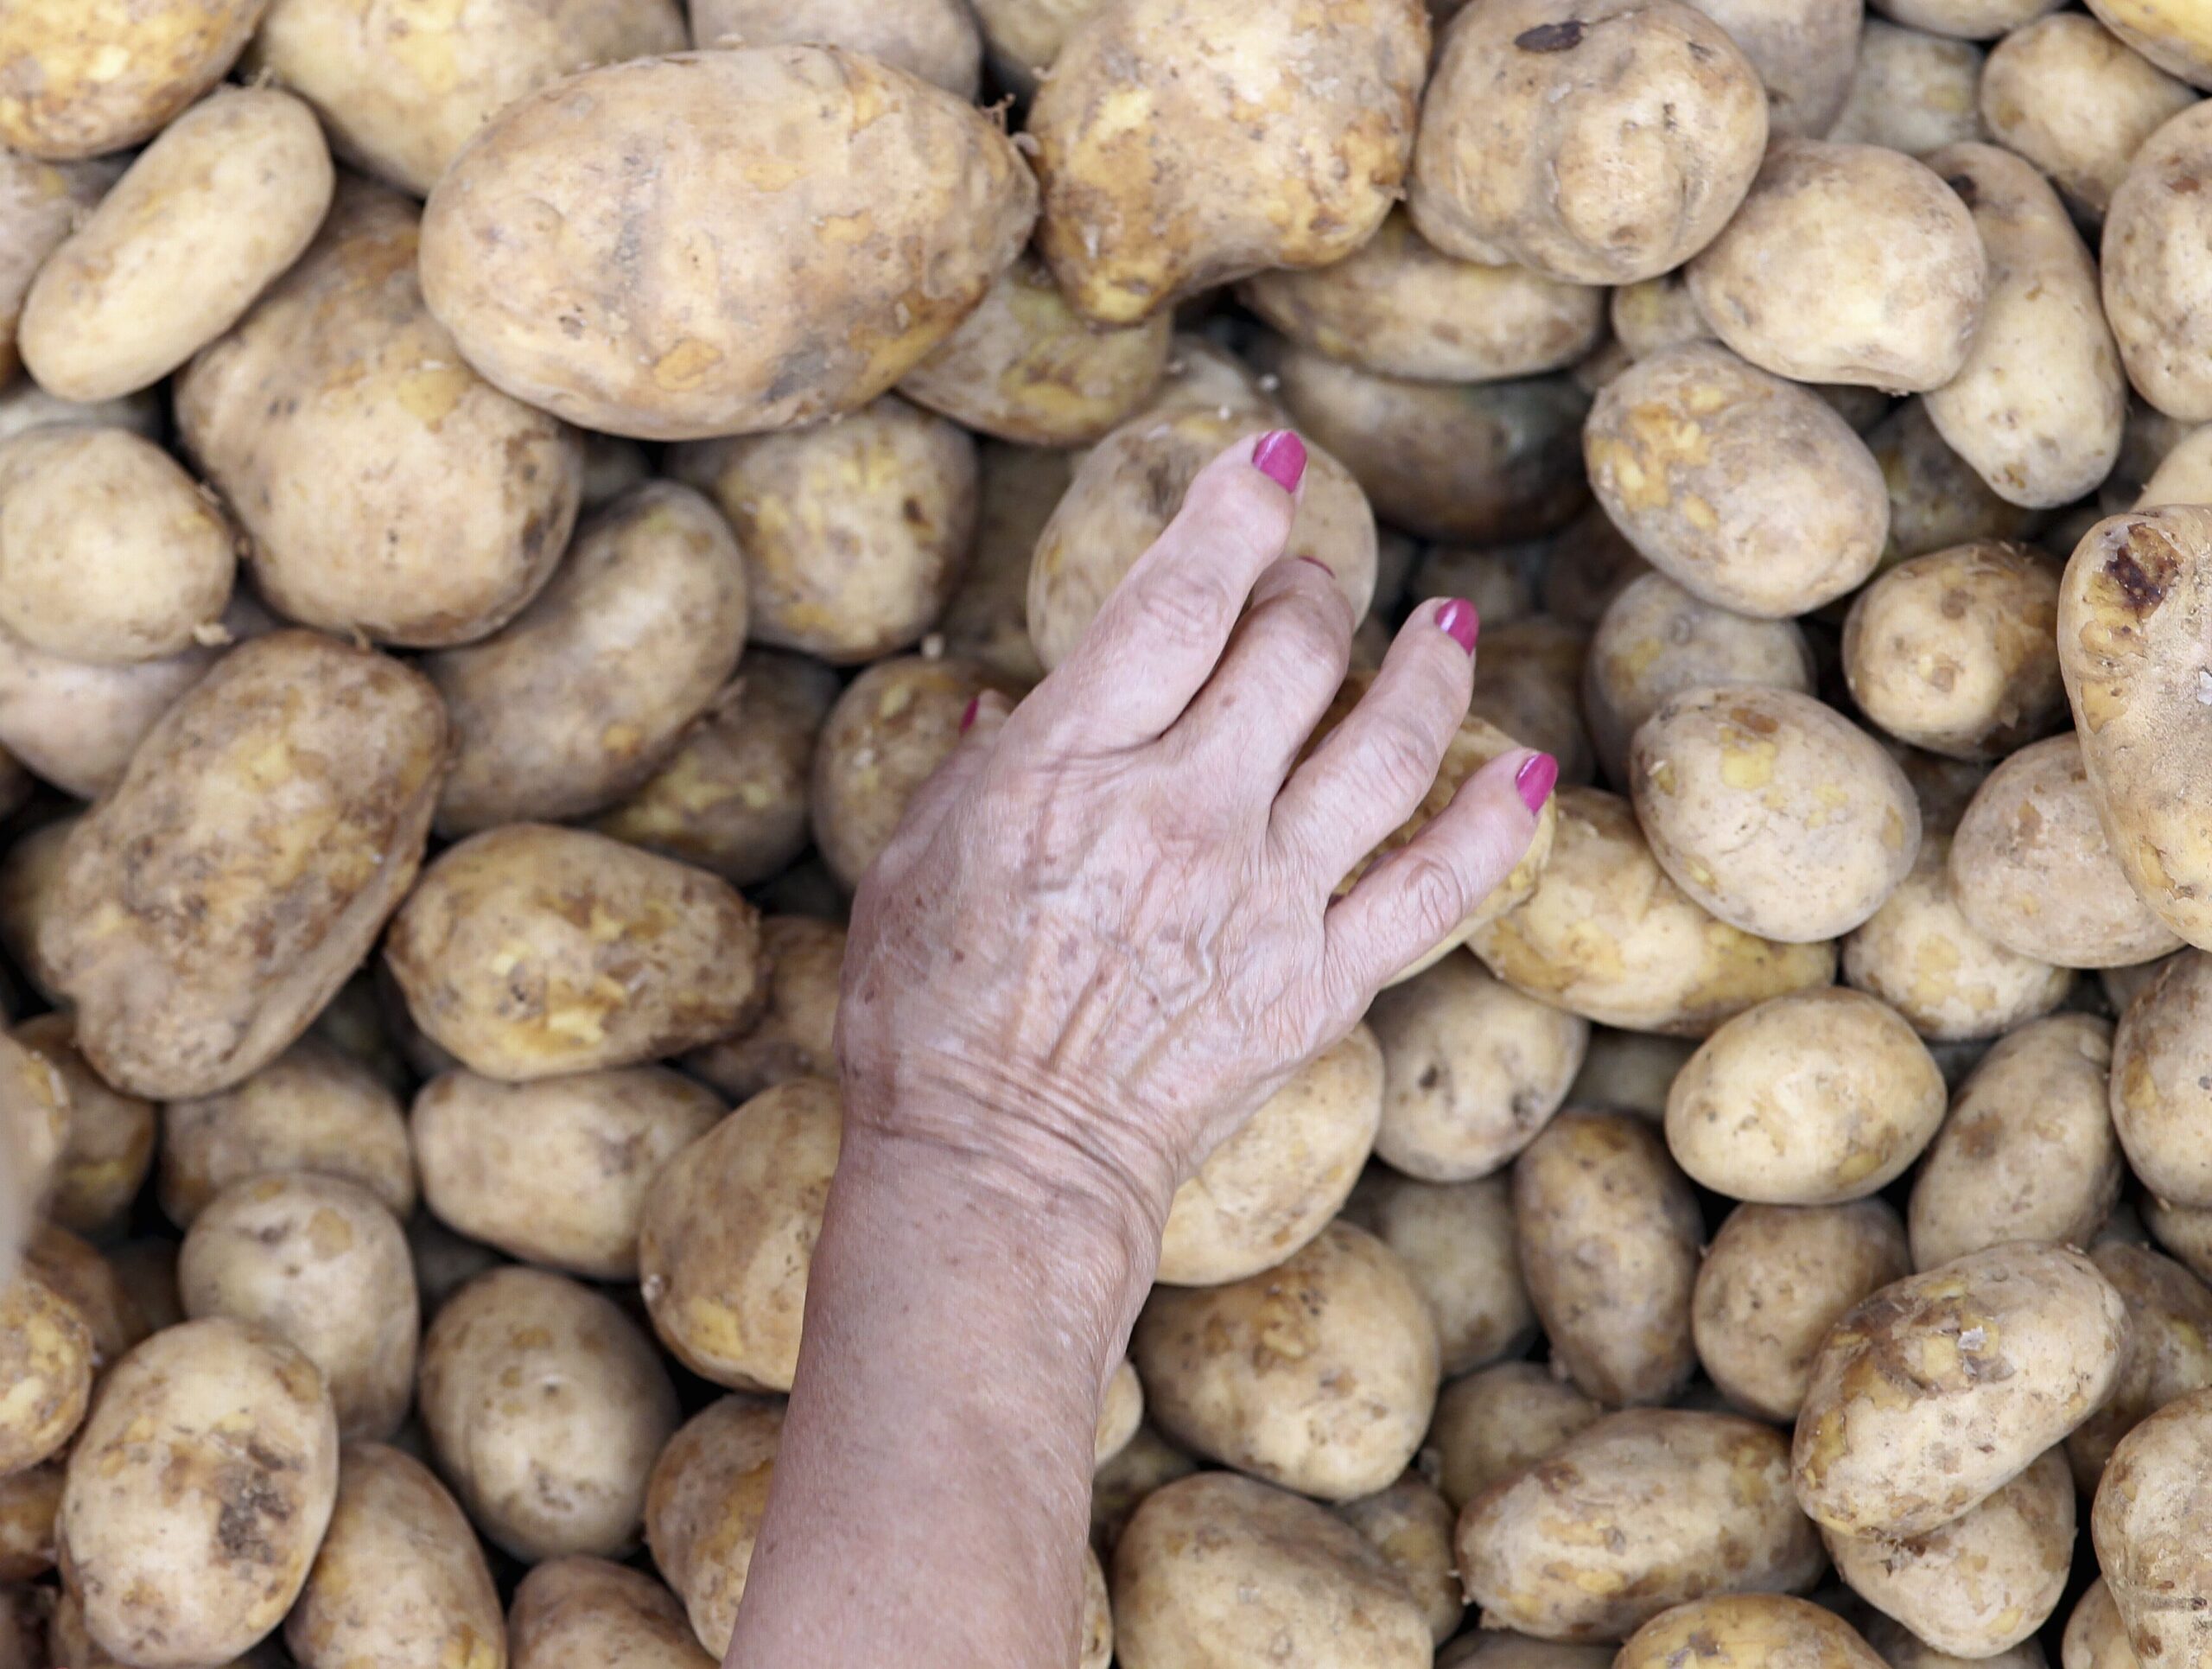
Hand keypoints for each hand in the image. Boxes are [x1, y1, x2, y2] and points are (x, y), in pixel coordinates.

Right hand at [835, 432, 1555, 1289]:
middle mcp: (1184, 810)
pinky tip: (1528, 770)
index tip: (1268, 457)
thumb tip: (1013, 696)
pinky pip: (1436, 889)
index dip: (1237, 504)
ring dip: (1423, 671)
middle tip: (1310, 580)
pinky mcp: (1318, 981)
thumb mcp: (914, 859)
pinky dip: (1494, 826)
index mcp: (1071, 762)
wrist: (1001, 1167)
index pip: (1180, 592)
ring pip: (1386, 746)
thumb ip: (980, 761)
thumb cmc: (928, 1014)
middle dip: (1312, 587)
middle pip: (1292, 648)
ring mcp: (1264, 896)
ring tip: (1440, 627)